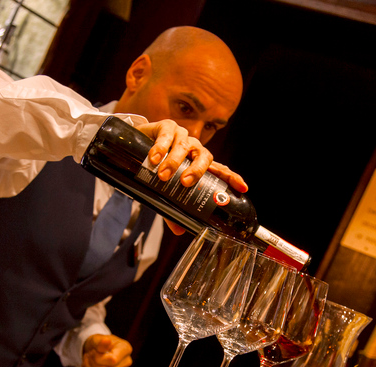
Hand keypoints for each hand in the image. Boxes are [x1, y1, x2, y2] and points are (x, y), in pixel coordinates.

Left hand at [80, 334, 132, 366]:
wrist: (98, 348)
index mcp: (126, 349)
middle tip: (88, 355)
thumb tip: (106, 341)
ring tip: (87, 358)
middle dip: (92, 362)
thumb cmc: (99, 342)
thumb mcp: (98, 338)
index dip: (98, 357)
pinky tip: (88, 365)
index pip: (112, 360)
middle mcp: (126, 362)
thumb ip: (101, 342)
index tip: (93, 351)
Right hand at [137, 120, 248, 235]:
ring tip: (163, 175)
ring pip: (184, 146)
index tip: (242, 188)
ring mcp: (181, 136)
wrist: (133, 146)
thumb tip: (179, 230)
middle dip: (197, 170)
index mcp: (198, 163)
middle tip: (185, 183)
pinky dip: (161, 147)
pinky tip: (154, 158)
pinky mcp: (166, 127)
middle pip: (204, 156)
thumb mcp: (164, 190)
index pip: (219, 170)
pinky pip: (167, 136)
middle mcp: (194, 149)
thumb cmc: (156, 168)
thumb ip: (173, 208)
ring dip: (174, 161)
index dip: (231, 178)